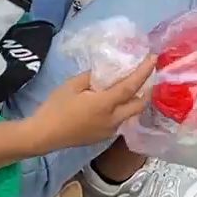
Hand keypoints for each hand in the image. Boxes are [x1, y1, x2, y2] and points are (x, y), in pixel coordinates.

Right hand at [21, 55, 154, 153]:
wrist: (43, 135)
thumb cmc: (56, 108)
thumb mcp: (72, 85)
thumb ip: (92, 77)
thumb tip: (104, 72)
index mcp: (105, 105)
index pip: (131, 87)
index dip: (144, 72)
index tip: (153, 59)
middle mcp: (112, 120)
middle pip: (139, 105)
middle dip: (147, 90)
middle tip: (147, 75)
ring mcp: (109, 131)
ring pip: (131, 114)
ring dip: (135, 101)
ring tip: (133, 86)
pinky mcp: (103, 137)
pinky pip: (120, 121)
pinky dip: (124, 109)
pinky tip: (116, 102)